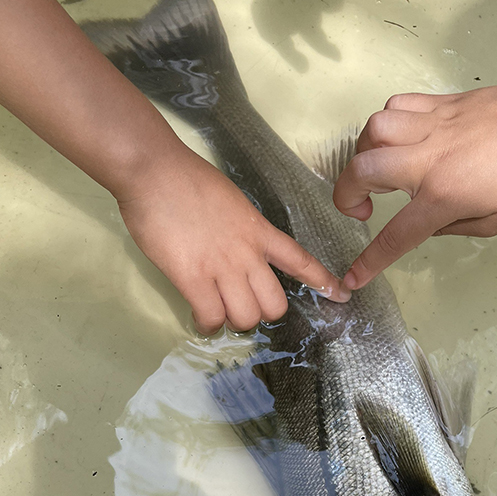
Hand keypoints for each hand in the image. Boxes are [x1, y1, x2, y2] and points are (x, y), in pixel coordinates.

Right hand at [119, 147, 349, 333]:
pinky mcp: (193, 278)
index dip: (322, 281)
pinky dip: (206, 324)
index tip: (341, 295)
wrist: (155, 171)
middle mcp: (247, 254)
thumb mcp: (231, 204)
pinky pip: (211, 317)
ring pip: (246, 317)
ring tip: (216, 310)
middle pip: (274, 306)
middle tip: (239, 305)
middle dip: (259, 313)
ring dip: (232, 321)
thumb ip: (241, 230)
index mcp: (259, 231)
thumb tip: (234, 252)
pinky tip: (200, 317)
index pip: (300, 260)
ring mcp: (222, 267)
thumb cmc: (186, 180)